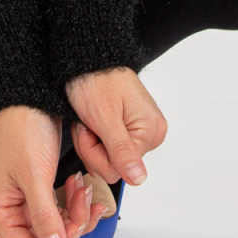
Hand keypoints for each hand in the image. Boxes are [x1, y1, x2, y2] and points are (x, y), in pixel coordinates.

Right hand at [0, 105, 109, 237]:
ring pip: (57, 227)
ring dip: (76, 211)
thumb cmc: (22, 130)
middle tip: (85, 201)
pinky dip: (74, 201)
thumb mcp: (35, 175)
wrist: (30, 100)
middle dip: (71, 224)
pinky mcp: (39, 191)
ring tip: (84, 188)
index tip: (74, 226)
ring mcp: (24, 201)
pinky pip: (60, 209)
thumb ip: (44, 216)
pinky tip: (81, 185)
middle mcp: (9, 211)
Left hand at [65, 67, 167, 186]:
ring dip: (89, 142)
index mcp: (150, 131)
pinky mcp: (126, 131)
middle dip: (91, 147)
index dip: (95, 152)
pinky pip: (106, 150)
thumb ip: (122, 151)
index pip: (117, 170)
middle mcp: (149, 134)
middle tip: (88, 123)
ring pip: (106, 160)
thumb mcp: (105, 117)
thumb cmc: (96, 79)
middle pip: (112, 167)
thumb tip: (139, 178)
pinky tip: (91, 121)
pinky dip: (92, 138)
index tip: (90, 128)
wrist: (87, 60)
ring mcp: (138, 133)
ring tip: (89, 119)